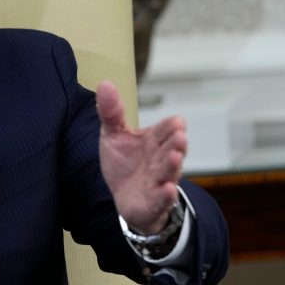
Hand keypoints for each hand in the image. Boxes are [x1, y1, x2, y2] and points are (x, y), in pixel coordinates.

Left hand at [97, 81, 186, 233]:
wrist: (125, 197)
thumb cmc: (124, 162)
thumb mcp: (113, 134)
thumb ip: (111, 112)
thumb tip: (104, 83)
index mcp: (154, 140)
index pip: (167, 130)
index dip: (171, 127)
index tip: (176, 122)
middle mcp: (161, 159)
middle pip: (172, 149)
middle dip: (176, 144)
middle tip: (180, 136)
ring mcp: (159, 180)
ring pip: (169, 172)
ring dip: (173, 165)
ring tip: (176, 157)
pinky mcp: (154, 202)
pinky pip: (162, 199)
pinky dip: (166, 195)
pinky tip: (168, 189)